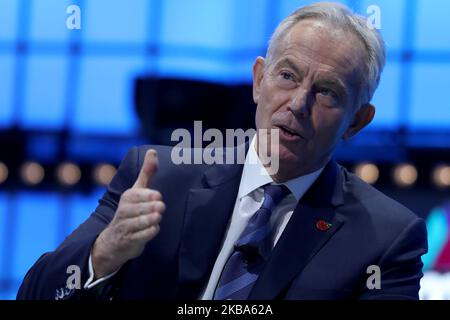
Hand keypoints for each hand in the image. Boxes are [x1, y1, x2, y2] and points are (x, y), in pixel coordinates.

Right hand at [91, 149, 165, 278]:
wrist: (115, 240)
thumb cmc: (131, 210)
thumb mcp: (137, 190)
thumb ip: (147, 173)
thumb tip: (152, 151)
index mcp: (128, 197)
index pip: (137, 195)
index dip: (149, 196)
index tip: (158, 196)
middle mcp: (124, 211)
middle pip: (139, 209)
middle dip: (151, 208)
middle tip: (160, 207)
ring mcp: (126, 227)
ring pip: (140, 223)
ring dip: (151, 220)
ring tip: (157, 217)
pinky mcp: (129, 241)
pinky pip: (141, 237)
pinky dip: (149, 233)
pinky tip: (155, 228)